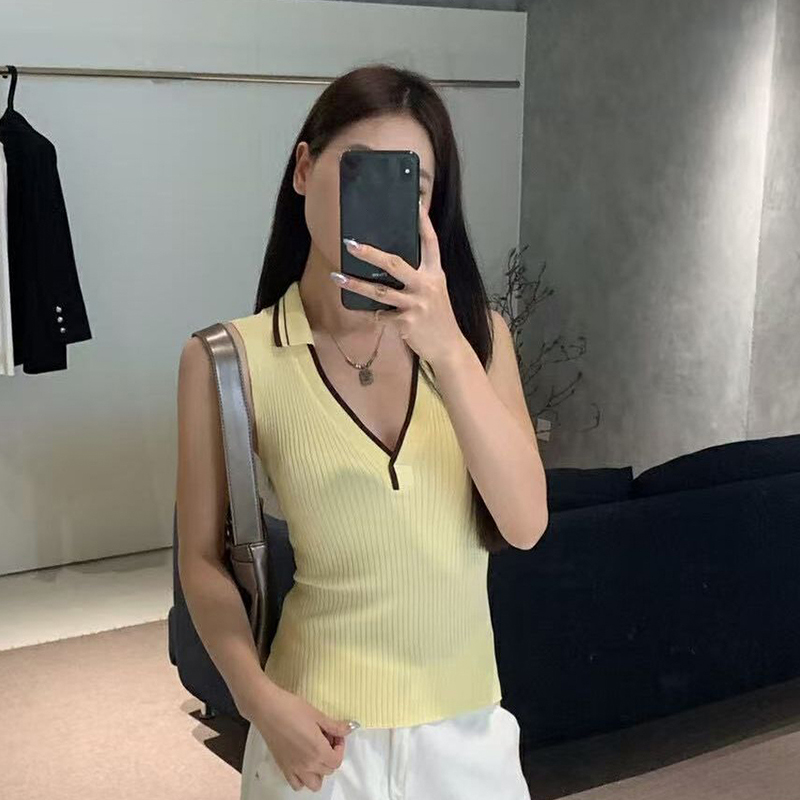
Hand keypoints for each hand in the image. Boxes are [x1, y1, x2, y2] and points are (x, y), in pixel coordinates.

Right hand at [252, 683, 356, 790]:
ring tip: (315, 753)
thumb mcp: (317, 715)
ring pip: (314, 783)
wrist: (267, 709)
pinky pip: (296, 784)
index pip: (337, 761)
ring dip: (319, 772)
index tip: (335, 734)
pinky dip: (302, 778)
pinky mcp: (283, 768)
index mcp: (318, 751)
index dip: (340, 747)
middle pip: (328, 770)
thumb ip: (334, 726)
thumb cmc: (292, 708)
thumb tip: (350, 728)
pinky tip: (302, 762)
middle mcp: (307, 764)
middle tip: (326, 738)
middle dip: (331, 755)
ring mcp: (294, 769)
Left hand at [335, 200, 467, 367]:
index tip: (414, 203)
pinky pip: (381, 315)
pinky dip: (371, 314)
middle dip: (370, 253)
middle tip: (350, 244)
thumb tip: (390, 265)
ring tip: (336, 277)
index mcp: (435, 274)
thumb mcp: (435, 292)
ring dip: (356, 284)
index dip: (423, 223)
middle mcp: (426, 285)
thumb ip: (419, 278)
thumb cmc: (438, 318)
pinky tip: (362, 311)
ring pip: (380, 291)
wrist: (449, 347)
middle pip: (394, 264)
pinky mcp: (407, 323)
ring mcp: (416, 304)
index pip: (430, 243)